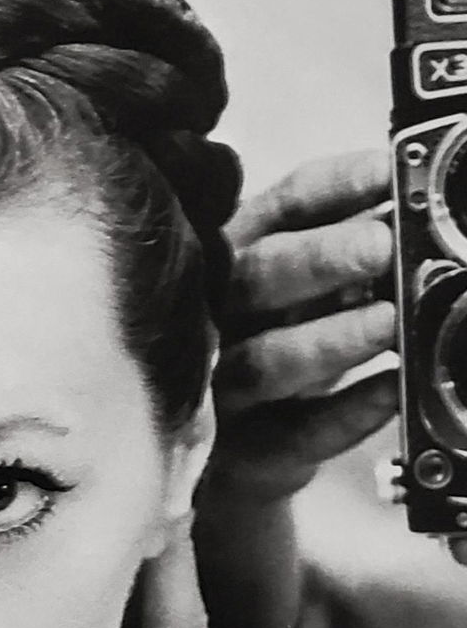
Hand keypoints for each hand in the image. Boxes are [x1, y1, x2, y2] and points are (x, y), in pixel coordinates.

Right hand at [207, 148, 395, 506]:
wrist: (232, 458)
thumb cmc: (275, 348)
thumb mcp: (303, 288)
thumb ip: (347, 246)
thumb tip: (407, 207)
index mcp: (239, 257)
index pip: (281, 209)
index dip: (331, 188)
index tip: (384, 170)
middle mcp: (220, 315)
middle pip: (257, 279)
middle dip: (320, 259)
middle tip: (380, 244)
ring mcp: (225, 387)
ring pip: (268, 360)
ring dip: (329, 338)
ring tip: (387, 322)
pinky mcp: (246, 453)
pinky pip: (296, 434)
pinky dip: (346, 412)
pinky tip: (389, 393)